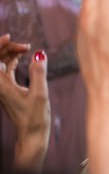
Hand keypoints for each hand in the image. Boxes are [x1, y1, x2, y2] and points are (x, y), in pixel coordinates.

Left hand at [0, 35, 48, 170]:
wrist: (31, 136)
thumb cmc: (34, 119)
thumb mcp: (39, 94)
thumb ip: (38, 72)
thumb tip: (38, 54)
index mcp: (1, 85)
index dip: (0, 45)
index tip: (11, 37)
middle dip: (7, 48)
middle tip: (25, 46)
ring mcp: (2, 88)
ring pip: (0, 64)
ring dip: (10, 54)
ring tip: (25, 49)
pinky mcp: (8, 90)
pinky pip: (5, 71)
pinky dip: (12, 62)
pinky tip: (22, 58)